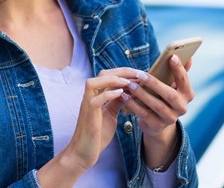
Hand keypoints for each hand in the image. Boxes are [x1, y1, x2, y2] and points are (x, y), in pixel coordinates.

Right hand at [37, 71, 131, 186]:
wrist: (83, 153)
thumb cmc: (97, 135)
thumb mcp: (110, 114)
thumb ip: (116, 102)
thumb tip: (128, 91)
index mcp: (96, 96)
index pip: (108, 75)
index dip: (124, 72)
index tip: (140, 75)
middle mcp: (90, 97)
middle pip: (102, 74)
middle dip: (122, 71)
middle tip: (139, 74)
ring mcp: (87, 105)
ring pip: (94, 82)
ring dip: (113, 79)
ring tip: (129, 82)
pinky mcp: (88, 115)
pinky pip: (96, 99)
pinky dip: (108, 94)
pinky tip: (121, 94)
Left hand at [123, 54, 194, 136]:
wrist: (157, 123)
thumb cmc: (163, 97)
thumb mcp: (171, 86)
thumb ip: (178, 73)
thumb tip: (189, 58)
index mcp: (187, 94)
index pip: (184, 80)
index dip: (179, 69)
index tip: (171, 56)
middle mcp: (182, 107)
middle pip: (170, 95)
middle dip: (154, 83)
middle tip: (140, 74)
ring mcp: (170, 118)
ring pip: (156, 105)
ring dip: (142, 94)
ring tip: (130, 84)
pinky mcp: (157, 126)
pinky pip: (144, 114)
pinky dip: (133, 105)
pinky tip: (125, 96)